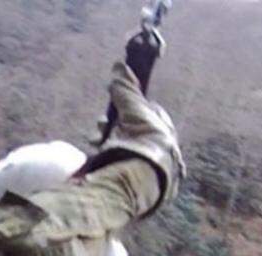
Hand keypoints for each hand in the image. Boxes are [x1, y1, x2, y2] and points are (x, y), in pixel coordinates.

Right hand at [86, 63, 185, 211]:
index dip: (129, 104)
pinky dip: (102, 159)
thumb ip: (126, 89)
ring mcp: (142, 169)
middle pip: (129, 130)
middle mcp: (157, 152)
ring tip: (97, 142)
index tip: (114, 102)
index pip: (147, 112)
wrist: (140, 182)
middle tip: (102, 125)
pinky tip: (96, 157)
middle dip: (112, 124)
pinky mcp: (129, 184)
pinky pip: (112, 165)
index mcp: (164, 134)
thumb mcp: (135, 110)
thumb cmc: (144, 144)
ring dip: (105, 141)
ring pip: (119, 147)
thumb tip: (120, 65)